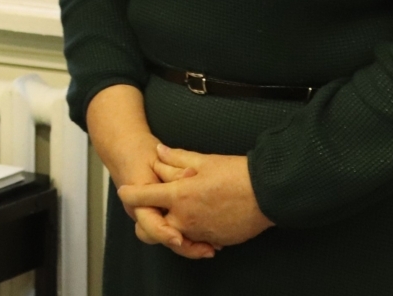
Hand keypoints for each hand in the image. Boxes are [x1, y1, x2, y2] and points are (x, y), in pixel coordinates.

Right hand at [85, 87, 215, 259]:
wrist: (124, 150)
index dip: (164, 233)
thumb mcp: (155, 159)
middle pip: (160, 239)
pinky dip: (189, 235)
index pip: (148, 224)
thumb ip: (173, 170)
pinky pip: (173, 231)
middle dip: (183, 247)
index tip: (179, 238)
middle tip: (207, 249)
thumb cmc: (139, 154)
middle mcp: (142, 214)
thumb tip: (191, 175)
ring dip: (189, 245)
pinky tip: (209, 235)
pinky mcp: (159, 215)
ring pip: (167, 238)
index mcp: (137, 201)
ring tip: (212, 246)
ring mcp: (150, 217)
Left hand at [117, 145, 273, 248]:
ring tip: (183, 209)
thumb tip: (158, 151)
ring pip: (176, 235)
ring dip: (174, 225)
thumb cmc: (236, 174)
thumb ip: (175, 158)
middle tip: (155, 206)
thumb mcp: (203, 160)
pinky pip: (197, 239)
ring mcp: (200, 233)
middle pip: (153, 227)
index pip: (142, 197)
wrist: (268, 194)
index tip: (124, 190)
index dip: (129, 193)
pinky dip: (195, 231)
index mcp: (178, 196)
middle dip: (150, 218)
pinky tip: (204, 216)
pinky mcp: (215, 240)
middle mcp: (185, 218)